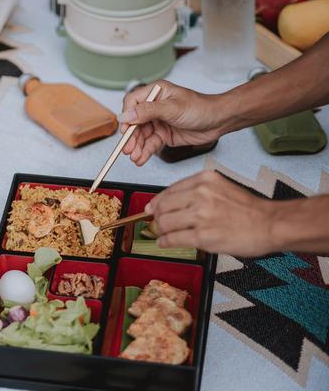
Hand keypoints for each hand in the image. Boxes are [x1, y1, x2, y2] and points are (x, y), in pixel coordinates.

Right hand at [118, 80, 224, 165]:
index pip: (132, 102)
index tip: (125, 129)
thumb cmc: (201, 107)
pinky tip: (140, 158)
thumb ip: (148, 111)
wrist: (219, 121)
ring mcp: (158, 121)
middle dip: (131, 137)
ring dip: (136, 146)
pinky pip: (150, 143)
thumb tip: (127, 115)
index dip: (127, 116)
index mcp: (155, 93)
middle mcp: (154, 107)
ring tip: (134, 157)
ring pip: (141, 135)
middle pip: (134, 122)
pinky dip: (145, 151)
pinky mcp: (164, 134)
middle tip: (128, 149)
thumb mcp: (173, 108)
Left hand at [147, 171, 275, 256]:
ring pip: (165, 222)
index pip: (170, 190)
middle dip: (157, 216)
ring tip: (162, 234)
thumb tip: (170, 201)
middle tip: (157, 222)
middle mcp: (201, 194)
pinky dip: (165, 242)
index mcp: (204, 180)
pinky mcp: (203, 236)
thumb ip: (197, 191)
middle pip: (164, 206)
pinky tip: (164, 243)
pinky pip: (174, 239)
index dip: (157, 201)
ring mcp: (201, 215)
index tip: (152, 208)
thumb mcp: (221, 187)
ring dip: (160, 230)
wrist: (271, 224)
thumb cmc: (249, 209)